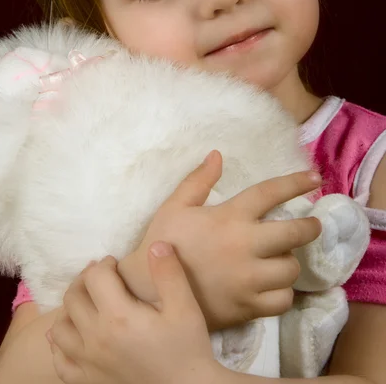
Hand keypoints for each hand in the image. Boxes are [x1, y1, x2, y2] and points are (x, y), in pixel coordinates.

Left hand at [48, 247, 221, 383]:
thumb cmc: (188, 349)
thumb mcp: (185, 307)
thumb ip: (169, 273)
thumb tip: (157, 244)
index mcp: (119, 316)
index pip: (95, 277)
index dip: (104, 264)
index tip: (116, 263)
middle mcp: (96, 339)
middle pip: (73, 298)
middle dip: (85, 280)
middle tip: (100, 277)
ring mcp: (88, 363)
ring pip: (60, 328)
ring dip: (70, 310)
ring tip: (87, 303)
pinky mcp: (87, 382)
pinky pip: (60, 362)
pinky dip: (60, 345)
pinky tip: (73, 336)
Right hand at [118, 150, 321, 329]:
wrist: (148, 292)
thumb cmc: (162, 243)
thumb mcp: (174, 206)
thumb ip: (198, 180)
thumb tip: (217, 155)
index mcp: (229, 218)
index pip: (270, 193)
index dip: (295, 183)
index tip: (314, 178)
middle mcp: (244, 246)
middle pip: (294, 233)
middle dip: (310, 227)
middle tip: (312, 225)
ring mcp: (248, 279)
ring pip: (291, 268)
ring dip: (290, 261)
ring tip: (280, 258)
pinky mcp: (247, 308)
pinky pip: (283, 300)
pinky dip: (282, 292)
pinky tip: (272, 285)